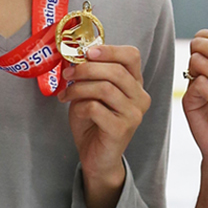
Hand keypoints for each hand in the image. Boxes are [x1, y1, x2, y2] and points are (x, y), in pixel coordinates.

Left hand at [59, 44, 149, 207]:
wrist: (97, 158)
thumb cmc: (93, 122)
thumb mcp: (91, 93)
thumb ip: (90, 76)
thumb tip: (75, 57)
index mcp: (135, 84)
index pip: (132, 56)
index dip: (109, 50)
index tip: (87, 51)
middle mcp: (140, 97)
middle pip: (116, 71)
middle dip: (87, 69)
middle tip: (68, 74)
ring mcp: (134, 114)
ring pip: (105, 88)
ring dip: (79, 88)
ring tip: (66, 94)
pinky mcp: (122, 129)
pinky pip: (96, 108)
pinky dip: (80, 106)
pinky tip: (75, 111)